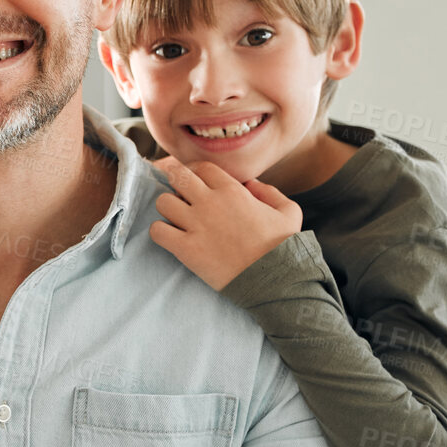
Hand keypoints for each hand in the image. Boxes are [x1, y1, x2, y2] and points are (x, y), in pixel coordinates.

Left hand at [150, 161, 301, 289]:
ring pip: (163, 202)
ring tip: (176, 218)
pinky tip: (171, 237)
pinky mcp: (186, 249)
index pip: (201, 167)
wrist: (274, 280)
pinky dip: (160, 232)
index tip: (195, 182)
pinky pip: (157, 231)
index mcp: (233, 190)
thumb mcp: (288, 212)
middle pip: (177, 176)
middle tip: (180, 195)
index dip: (195, 172)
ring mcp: (196, 225)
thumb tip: (251, 184)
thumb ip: (270, 192)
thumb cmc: (282, 247)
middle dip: (175, 182)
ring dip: (167, 208)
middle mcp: (210, 202)